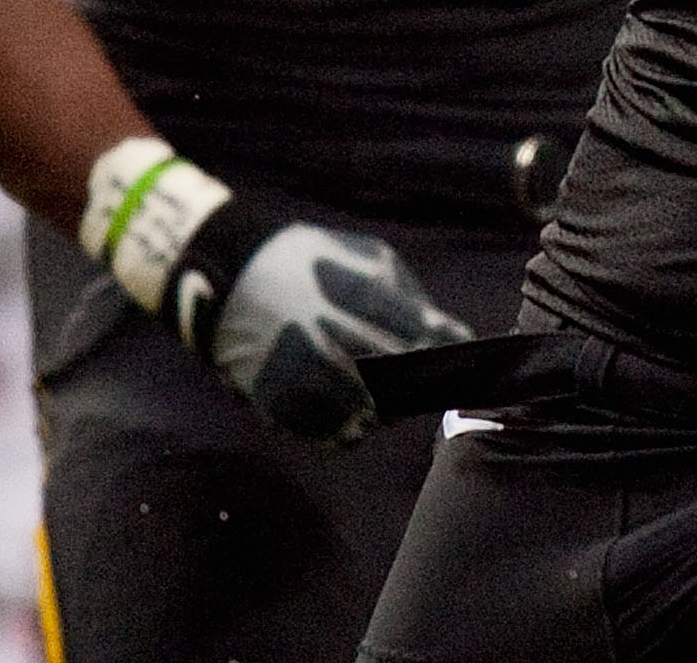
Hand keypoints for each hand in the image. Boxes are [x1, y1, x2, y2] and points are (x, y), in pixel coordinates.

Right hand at [82, 138, 471, 443]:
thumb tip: (449, 335)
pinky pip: (330, 436)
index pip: (431, 348)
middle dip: (421, 391)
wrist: (232, 276)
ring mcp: (308, 377)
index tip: (464, 368)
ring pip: (370, 421)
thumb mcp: (369, 259)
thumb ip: (410, 297)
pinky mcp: (282, 405)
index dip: (452, 363)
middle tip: (428, 388)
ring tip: (389, 401)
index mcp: (365, 304)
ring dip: (387, 415)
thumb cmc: (314, 261)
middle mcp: (340, 343)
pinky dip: (348, 432)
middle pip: (404, 389)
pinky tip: (353, 414)